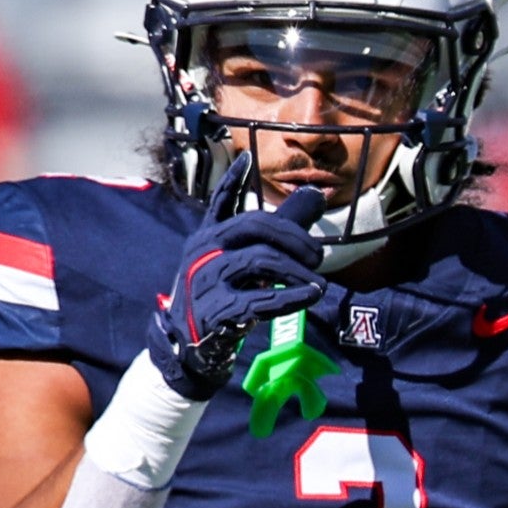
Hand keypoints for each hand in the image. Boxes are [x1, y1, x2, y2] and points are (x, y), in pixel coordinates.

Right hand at [148, 155, 327, 398]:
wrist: (188, 347)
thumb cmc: (221, 298)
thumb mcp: (242, 263)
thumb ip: (277, 233)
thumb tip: (315, 195)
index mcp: (209, 237)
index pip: (220, 202)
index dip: (233, 181)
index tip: (246, 160)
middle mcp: (204, 252)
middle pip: (253, 227)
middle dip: (294, 236)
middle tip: (318, 256)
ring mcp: (207, 281)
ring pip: (259, 260)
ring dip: (296, 271)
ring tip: (319, 285)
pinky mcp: (215, 311)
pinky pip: (258, 300)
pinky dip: (289, 298)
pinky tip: (309, 297)